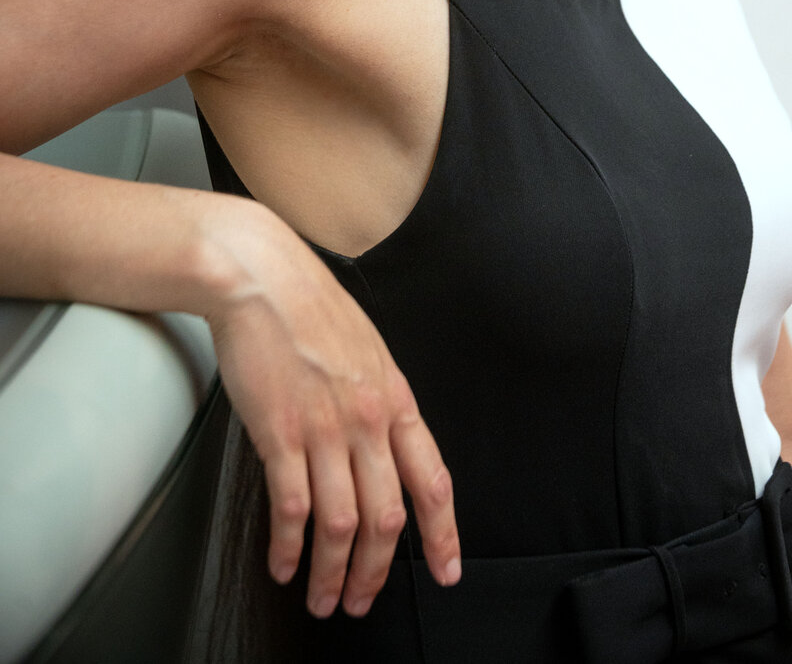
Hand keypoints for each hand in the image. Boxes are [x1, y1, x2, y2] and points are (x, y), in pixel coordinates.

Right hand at [201, 196, 460, 617]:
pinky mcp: (280, 432)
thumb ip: (379, 399)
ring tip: (323, 598)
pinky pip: (293, 508)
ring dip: (334, 573)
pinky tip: (283, 564)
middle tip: (363, 601)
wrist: (261, 276)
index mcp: (394, 397)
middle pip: (387, 514)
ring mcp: (325, 427)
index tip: (446, 569)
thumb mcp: (366, 349)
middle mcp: (367, 418)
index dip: (443, 532)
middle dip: (377, 570)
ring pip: (342, 523)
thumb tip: (383, 445)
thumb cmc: (309, 306)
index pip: (433, 478)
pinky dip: (289, 548)